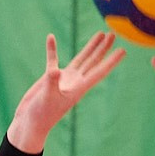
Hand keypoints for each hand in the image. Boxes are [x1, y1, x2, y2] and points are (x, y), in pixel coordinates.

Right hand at [8, 32, 124, 152]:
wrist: (31, 122)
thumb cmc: (41, 114)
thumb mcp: (47, 98)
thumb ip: (51, 82)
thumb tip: (55, 70)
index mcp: (78, 88)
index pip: (99, 72)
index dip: (111, 62)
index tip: (123, 51)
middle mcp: (75, 82)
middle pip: (94, 62)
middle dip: (103, 48)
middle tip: (113, 34)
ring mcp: (65, 79)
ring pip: (82, 59)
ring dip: (91, 47)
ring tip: (101, 33)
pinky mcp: (52, 78)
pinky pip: (53, 60)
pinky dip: (52, 50)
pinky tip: (51, 38)